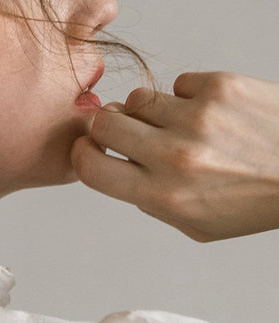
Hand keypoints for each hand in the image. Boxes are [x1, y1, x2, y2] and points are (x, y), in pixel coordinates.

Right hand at [70, 72, 278, 241]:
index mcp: (162, 195)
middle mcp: (174, 155)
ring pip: (139, 99)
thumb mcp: (195, 224)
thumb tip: (118, 170)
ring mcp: (197, 116)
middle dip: (109, 126)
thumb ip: (151, 201)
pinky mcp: (220, 86)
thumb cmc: (254, 201)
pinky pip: (180, 83)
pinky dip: (187, 96)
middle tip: (124, 132)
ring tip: (172, 124)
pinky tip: (207, 113)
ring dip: (147, 111)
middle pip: (106, 122)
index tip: (87, 149)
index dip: (83, 155)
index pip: (91, 168)